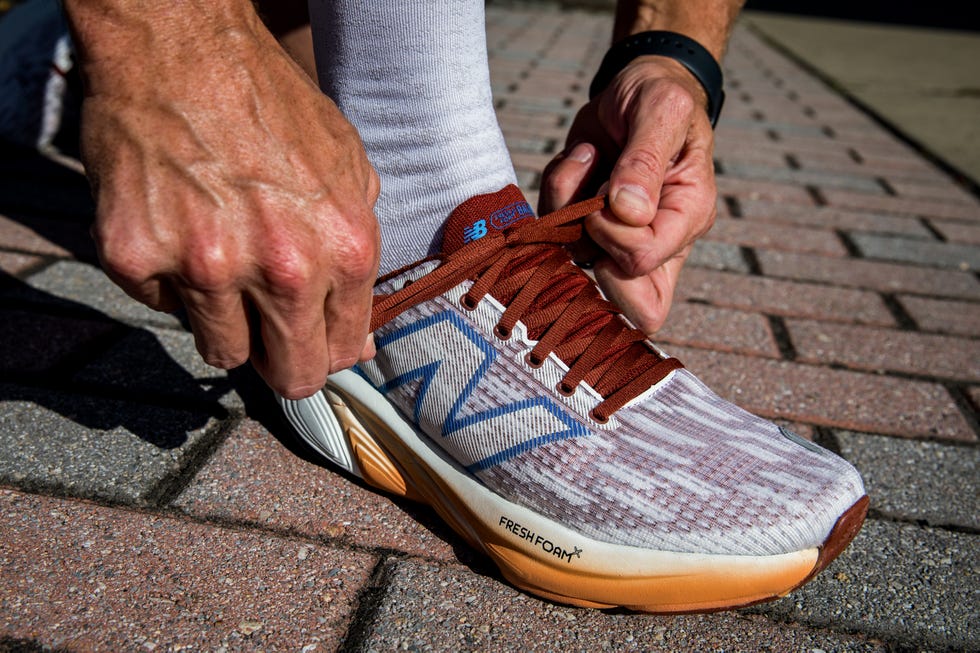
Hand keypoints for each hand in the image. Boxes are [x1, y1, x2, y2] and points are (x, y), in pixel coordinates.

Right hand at [71, 0, 380, 398]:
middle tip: (266, 331)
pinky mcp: (137, 256)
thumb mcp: (349, 173)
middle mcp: (282, 267)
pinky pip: (159, 306)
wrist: (183, 48)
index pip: (339, 351)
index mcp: (344, 249)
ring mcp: (205, 265)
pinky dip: (168, 279)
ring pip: (220, 351)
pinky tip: (178, 227)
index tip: (307, 340)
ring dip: (223, 319)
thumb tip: (356, 342)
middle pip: (288, 375)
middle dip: (281, 361)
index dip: (322, 352)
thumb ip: (357, 264)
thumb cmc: (271, 106)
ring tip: (220, 258)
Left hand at [540, 56, 717, 333]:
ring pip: (577, 259)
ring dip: (567, 203)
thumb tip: (629, 211)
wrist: (638, 85)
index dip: (612, 235)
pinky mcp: (587, 224)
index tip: (604, 196)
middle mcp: (657, 238)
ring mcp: (618, 237)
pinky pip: (554, 229)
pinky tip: (580, 159)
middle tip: (589, 202)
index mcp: (686, 217)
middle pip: (629, 302)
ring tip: (589, 156)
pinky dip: (556, 189)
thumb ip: (646, 160)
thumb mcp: (661, 110)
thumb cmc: (660, 96)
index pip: (644, 262)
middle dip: (589, 247)